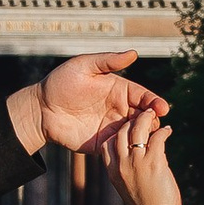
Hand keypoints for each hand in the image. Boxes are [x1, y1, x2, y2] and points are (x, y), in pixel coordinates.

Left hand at [19, 49, 161, 156]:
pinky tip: (132, 151)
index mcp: (119, 90)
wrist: (41, 109)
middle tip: (156, 126)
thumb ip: (108, 61)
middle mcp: (119, 109)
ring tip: (147, 139)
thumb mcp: (84, 66)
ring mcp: (112, 127)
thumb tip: (134, 53)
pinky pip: (120, 148)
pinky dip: (128, 150)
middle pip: (144, 117)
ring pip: (135, 134)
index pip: (143, 97)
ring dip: (143, 137)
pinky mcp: (103, 144)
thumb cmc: (61, 83)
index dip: (155, 102)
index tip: (162, 108)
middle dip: (153, 122)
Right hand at [103, 101, 187, 204]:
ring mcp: (136, 162)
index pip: (108, 144)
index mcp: (113, 172)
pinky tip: (168, 131)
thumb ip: (130, 171)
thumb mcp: (129, 188)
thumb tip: (144, 158)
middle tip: (142, 117)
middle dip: (131, 122)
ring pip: (137, 130)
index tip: (128, 129)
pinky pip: (157, 137)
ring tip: (154, 115)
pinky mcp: (153, 162)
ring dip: (146, 120)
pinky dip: (164, 132)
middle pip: (121, 133)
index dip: (118, 133)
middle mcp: (122, 165)